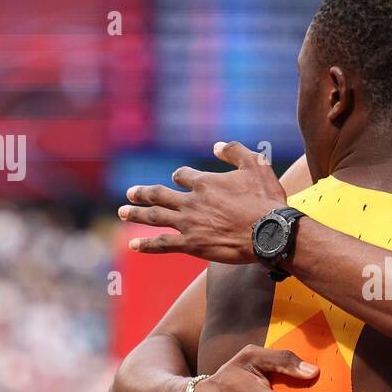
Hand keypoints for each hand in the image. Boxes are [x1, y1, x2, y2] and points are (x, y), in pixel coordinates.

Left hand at [119, 141, 286, 263]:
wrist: (269, 232)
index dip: (180, 177)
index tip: (179, 178)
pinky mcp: (192, 244)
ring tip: (122, 212)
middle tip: (130, 193)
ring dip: (137, 214)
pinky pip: (163, 244)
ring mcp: (189, 223)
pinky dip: (147, 245)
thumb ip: (235, 151)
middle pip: (159, 195)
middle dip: (143, 194)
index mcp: (204, 182)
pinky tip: (133, 246)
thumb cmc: (265, 200)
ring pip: (155, 217)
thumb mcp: (256, 165)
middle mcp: (191, 201)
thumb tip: (216, 145)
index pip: (182, 176)